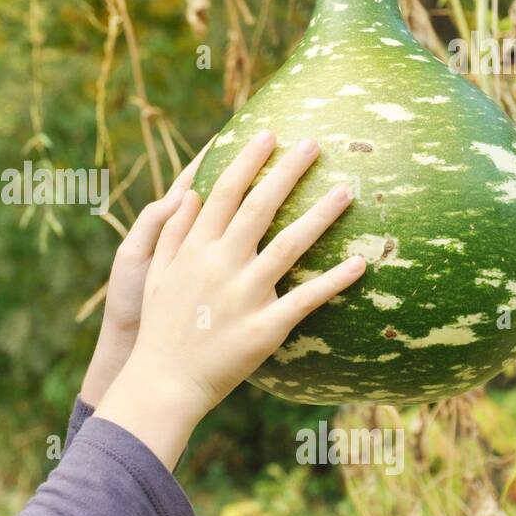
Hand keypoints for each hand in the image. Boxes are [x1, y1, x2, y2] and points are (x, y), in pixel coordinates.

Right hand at [103, 130, 366, 425]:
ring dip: (319, 215)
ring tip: (346, 191)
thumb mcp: (156, 273)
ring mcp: (243, 296)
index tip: (268, 134)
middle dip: (287, 172)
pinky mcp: (264, 328)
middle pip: (259, 208)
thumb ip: (173, 232)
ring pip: (289, 246)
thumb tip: (190, 192)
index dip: (247, 160)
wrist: (163, 381)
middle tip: (314, 144)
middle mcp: (220, 265)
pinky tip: (359, 264)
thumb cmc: (160, 326)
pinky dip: (333, 281)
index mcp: (194, 249)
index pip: (223, 192)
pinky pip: (305, 300)